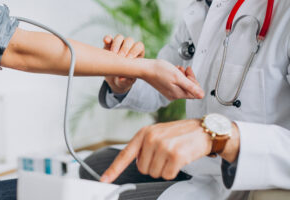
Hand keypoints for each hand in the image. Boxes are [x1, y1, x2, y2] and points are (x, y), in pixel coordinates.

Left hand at [100, 119, 239, 182]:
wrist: (204, 130)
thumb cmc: (179, 133)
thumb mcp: (157, 133)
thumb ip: (143, 146)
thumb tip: (135, 163)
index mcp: (143, 133)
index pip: (125, 154)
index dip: (114, 169)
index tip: (105, 179)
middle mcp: (151, 138)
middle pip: (142, 169)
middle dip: (154, 166)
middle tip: (165, 154)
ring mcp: (163, 146)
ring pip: (154, 173)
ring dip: (164, 168)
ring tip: (173, 154)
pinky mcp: (175, 155)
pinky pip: (167, 175)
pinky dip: (174, 171)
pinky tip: (180, 159)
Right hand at [103, 34, 144, 93]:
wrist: (114, 79)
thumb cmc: (124, 79)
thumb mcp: (126, 82)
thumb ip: (126, 81)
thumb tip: (122, 78)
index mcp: (138, 53)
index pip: (139, 46)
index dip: (134, 51)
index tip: (129, 60)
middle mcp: (129, 47)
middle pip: (129, 40)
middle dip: (125, 48)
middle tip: (120, 57)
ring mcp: (118, 45)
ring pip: (119, 37)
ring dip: (116, 44)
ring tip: (112, 53)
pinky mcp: (108, 45)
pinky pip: (108, 39)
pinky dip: (107, 39)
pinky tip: (106, 41)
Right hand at [141, 59, 203, 99]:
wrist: (146, 69)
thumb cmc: (160, 71)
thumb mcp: (178, 77)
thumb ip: (191, 87)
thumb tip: (202, 95)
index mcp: (178, 94)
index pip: (195, 91)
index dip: (194, 80)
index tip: (188, 71)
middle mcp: (174, 96)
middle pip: (189, 88)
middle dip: (188, 77)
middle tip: (183, 69)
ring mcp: (169, 93)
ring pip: (183, 85)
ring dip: (182, 75)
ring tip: (177, 69)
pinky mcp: (166, 89)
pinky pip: (176, 84)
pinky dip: (176, 76)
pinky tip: (173, 71)